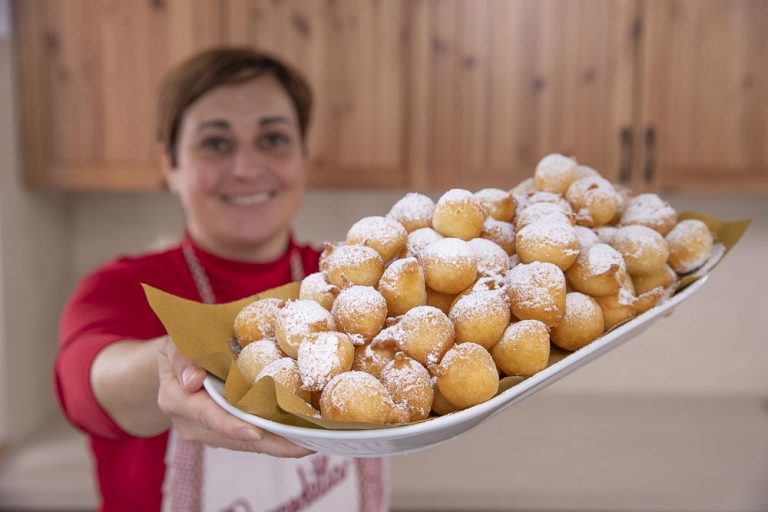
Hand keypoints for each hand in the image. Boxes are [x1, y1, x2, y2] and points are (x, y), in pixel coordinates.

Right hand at [157, 337, 312, 457]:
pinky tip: (303, 435)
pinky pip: (253, 438)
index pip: (206, 416)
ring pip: (248, 443)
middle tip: (305, 444)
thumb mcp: (176, 345)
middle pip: (235, 438)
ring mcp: (209, 433)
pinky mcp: (226, 433)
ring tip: (312, 440)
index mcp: (177, 401)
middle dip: (271, 443)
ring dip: (279, 444)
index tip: (257, 434)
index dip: (232, 426)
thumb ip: (183, 359)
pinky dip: (276, 437)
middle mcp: (193, 425)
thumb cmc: (181, 348)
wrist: (176, 367)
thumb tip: (193, 380)